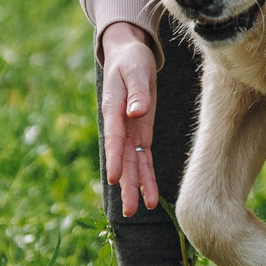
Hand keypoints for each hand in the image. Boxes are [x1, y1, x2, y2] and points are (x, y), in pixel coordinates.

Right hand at [100, 23, 160, 214]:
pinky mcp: (141, 133)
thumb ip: (137, 91)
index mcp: (113, 109)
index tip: (113, 179)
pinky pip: (143, 159)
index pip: (113, 138)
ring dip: (137, 186)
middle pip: (121, 159)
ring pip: (132, 164)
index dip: (114, 159)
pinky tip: (151, 197)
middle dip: (126, 184)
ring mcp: (129, 132)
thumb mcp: (136, 69)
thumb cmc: (131, 60)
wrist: (129, 55)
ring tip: (141, 210)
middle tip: (129, 211)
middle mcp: (119, 126)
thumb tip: (137, 112)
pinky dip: (147, 177)